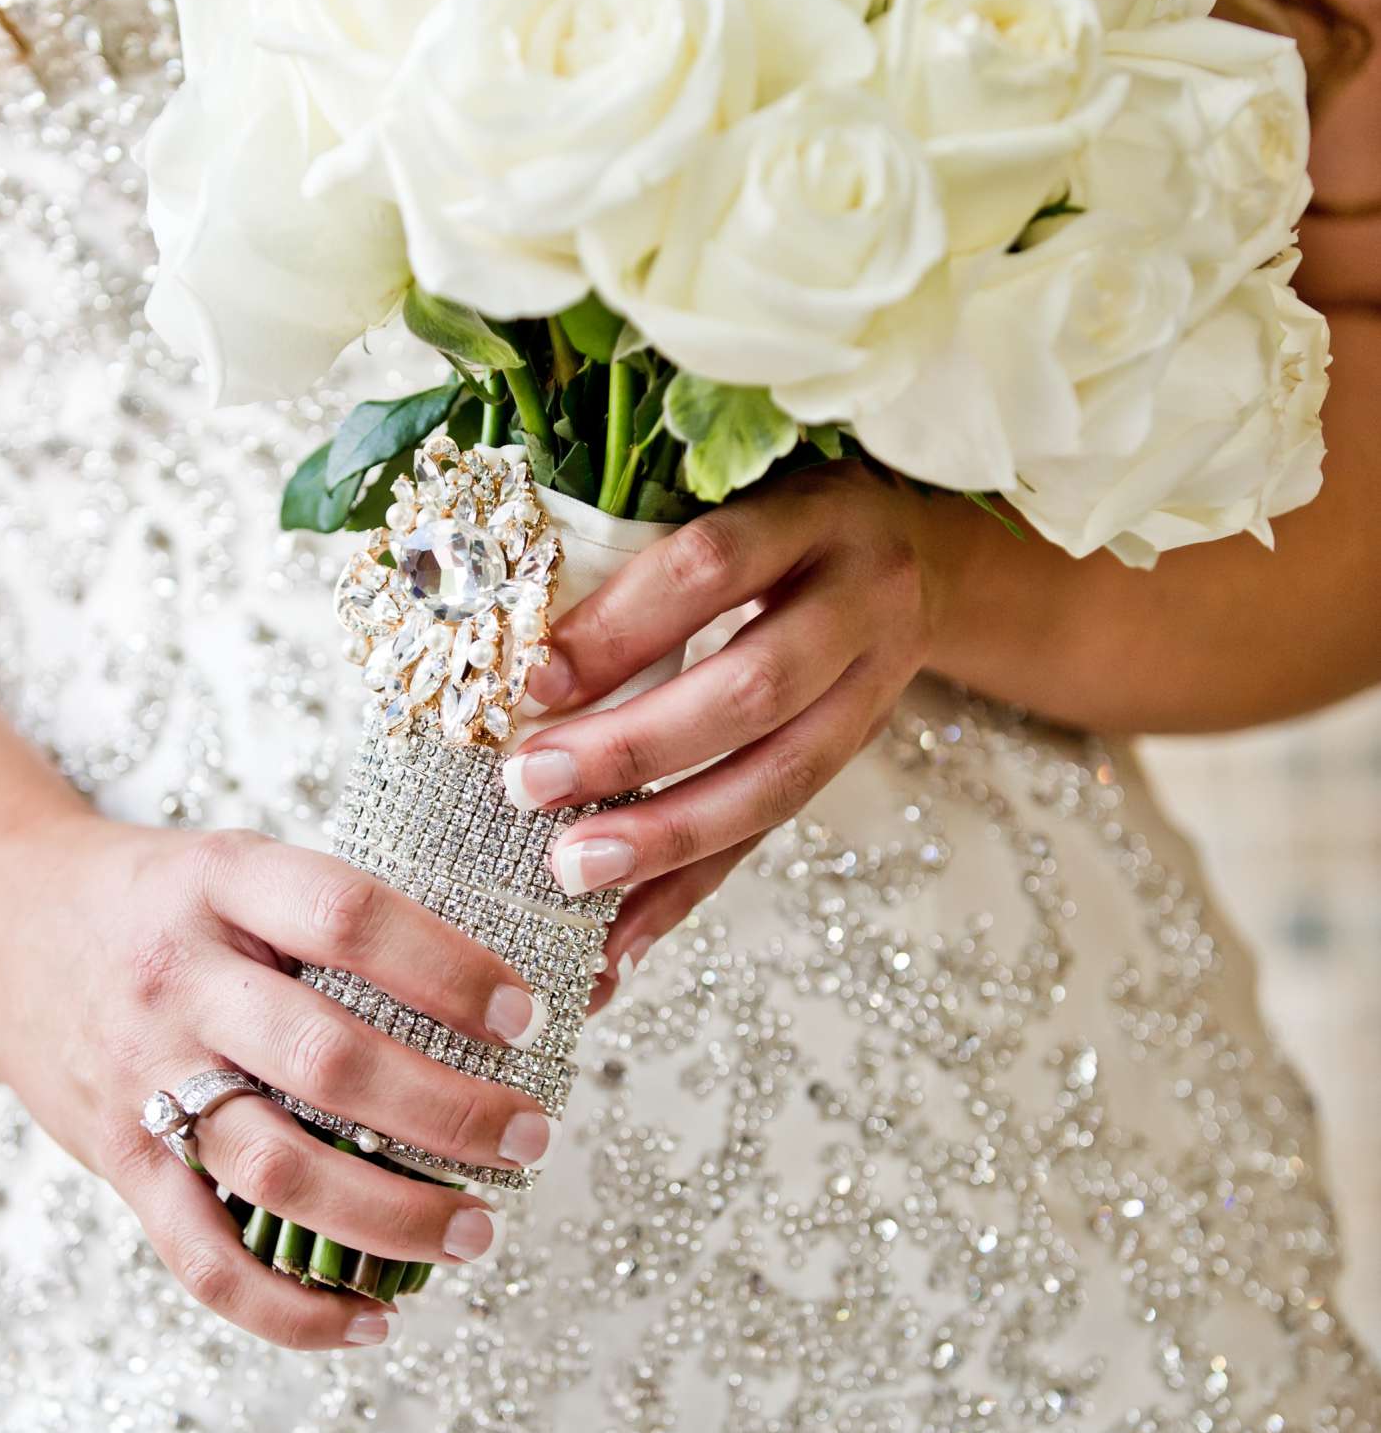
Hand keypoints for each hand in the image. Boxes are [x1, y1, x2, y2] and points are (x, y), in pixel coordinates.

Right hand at [0, 815, 556, 1352]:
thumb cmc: (157, 899)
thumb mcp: (237, 863)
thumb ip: (335, 914)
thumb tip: (501, 984)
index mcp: (224, 882)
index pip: (351, 917)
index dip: (450, 970)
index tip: (528, 1017)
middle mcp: (181, 980)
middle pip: (330, 1060)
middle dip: (451, 1113)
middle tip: (530, 1138)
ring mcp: (143, 1076)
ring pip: (277, 1169)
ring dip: (391, 1216)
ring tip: (476, 1230)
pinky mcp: (117, 1160)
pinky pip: (204, 1258)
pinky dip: (292, 1308)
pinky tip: (372, 1320)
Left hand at [499, 459, 940, 1005]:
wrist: (927, 558)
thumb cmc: (787, 516)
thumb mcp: (732, 491)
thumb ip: (645, 541)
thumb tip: (504, 628)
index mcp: (815, 515)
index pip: (713, 568)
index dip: (621, 626)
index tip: (533, 680)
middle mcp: (862, 603)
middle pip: (753, 691)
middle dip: (634, 750)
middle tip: (529, 786)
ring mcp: (873, 690)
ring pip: (776, 781)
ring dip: (667, 837)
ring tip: (571, 873)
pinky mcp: (856, 756)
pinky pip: (770, 833)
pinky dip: (691, 891)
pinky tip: (623, 941)